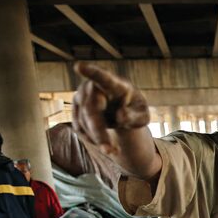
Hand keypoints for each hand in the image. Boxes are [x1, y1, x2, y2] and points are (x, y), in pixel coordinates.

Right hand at [72, 63, 157, 178]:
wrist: (122, 109)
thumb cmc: (134, 109)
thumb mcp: (142, 116)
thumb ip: (135, 116)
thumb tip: (121, 116)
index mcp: (115, 84)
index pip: (102, 77)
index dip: (91, 72)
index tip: (79, 66)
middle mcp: (94, 87)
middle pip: (91, 109)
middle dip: (99, 132)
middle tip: (111, 151)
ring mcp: (82, 97)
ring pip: (83, 121)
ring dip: (97, 139)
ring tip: (112, 150)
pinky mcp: (76, 109)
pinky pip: (79, 127)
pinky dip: (91, 139)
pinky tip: (103, 142)